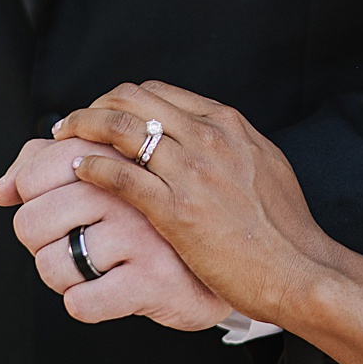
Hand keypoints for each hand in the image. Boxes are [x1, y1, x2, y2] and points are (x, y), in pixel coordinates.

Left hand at [0, 137, 227, 328]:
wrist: (230, 256)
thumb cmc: (152, 214)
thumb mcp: (104, 172)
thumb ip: (43, 165)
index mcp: (113, 154)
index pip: (33, 172)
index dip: (30, 195)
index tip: (53, 203)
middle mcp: (125, 190)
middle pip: (31, 222)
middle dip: (38, 243)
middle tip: (67, 243)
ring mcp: (139, 235)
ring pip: (52, 265)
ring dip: (60, 277)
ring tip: (87, 268)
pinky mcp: (152, 281)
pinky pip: (82, 302)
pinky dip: (82, 304)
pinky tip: (103, 291)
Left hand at [57, 81, 335, 327]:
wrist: (301, 271)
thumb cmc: (285, 228)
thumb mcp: (264, 163)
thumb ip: (229, 142)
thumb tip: (199, 130)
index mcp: (226, 123)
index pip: (155, 92)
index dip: (119, 100)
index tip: (101, 114)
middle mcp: (207, 138)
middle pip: (130, 100)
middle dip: (93, 106)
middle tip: (71, 123)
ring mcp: (192, 172)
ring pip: (119, 129)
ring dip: (82, 128)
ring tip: (62, 139)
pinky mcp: (177, 210)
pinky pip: (120, 175)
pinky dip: (93, 166)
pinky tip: (80, 170)